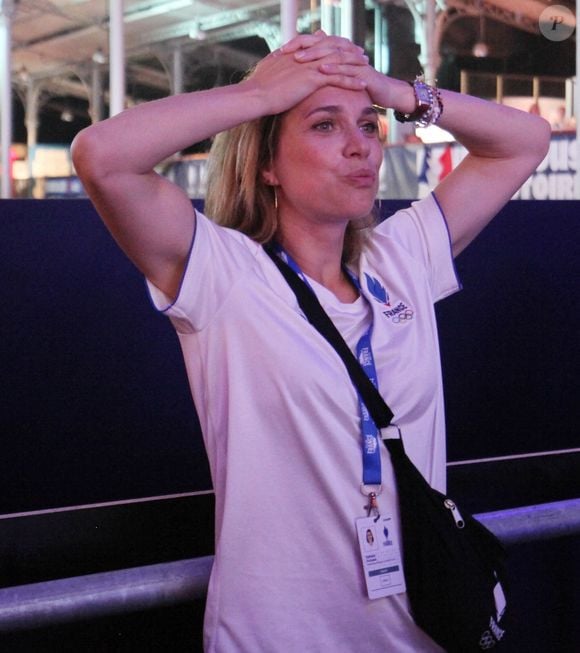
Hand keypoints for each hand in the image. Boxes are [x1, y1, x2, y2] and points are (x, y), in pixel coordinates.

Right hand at [244, 31, 369, 115]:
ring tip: (366, 65)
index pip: (317, 46)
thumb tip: (276, 57)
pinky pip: (337, 78)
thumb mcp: (267, 69)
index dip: (331, 46)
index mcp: (294, 53)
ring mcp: (310, 66)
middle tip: (360, 52)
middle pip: (331, 48)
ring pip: (338, 61)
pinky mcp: (312, 79)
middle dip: (347, 50)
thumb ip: (276, 61)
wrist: (256, 95)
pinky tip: (362, 84)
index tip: (341, 48)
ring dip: (354, 63)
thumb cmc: (257, 88)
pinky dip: (351, 80)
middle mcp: (305, 56)